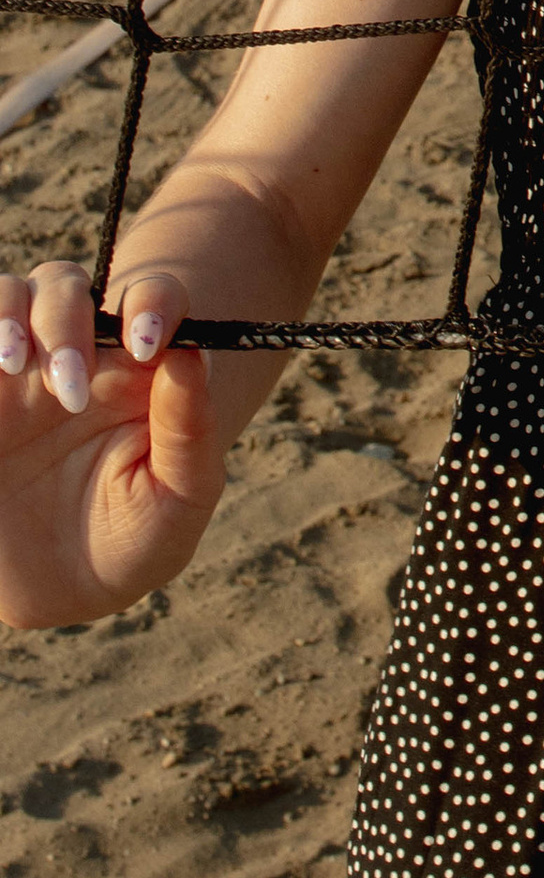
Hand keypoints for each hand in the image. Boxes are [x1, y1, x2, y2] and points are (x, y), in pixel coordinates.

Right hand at [0, 261, 230, 629]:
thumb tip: (190, 354)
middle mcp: (78, 357)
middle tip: (72, 393)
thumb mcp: (178, 498)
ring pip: (12, 295)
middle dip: (67, 321)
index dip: (153, 302)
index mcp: (138, 371)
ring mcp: (19, 373)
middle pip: (67, 286)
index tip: (147, 345)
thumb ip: (190, 430)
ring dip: (11, 315)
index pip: (153, 299)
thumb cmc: (134, 539)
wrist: (60, 591)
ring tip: (17, 365)